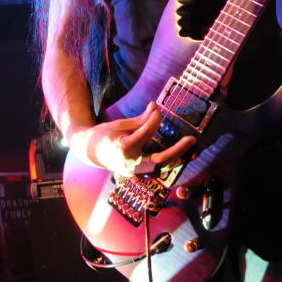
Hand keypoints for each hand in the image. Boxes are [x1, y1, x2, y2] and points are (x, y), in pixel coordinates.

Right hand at [69, 102, 194, 173]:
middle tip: (192, 139)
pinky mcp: (137, 174)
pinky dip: (167, 161)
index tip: (157, 111)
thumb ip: (140, 119)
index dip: (154, 120)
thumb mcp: (120, 124)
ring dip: (176, 157)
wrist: (90, 152)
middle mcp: (131, 163)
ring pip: (160, 167)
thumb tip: (155, 107)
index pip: (146, 132)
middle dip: (178, 150)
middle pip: (160, 160)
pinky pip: (156, 168)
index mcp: (124, 147)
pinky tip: (178, 152)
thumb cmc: (104, 135)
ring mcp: (134, 172)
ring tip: (188, 144)